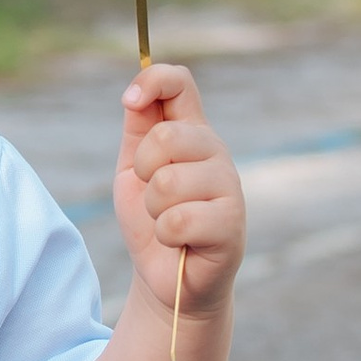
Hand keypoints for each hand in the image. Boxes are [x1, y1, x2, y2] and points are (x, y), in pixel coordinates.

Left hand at [112, 59, 246, 314]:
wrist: (168, 279)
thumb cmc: (153, 221)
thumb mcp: (134, 171)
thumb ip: (138, 130)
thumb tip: (135, 93)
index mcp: (192, 134)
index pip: (181, 84)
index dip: (153, 81)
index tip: (129, 101)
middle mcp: (216, 153)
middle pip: (167, 136)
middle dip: (142, 171)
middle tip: (152, 195)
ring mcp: (228, 187)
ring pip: (167, 182)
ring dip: (153, 210)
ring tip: (166, 222)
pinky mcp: (231, 224)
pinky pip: (178, 220)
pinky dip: (165, 235)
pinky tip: (179, 242)